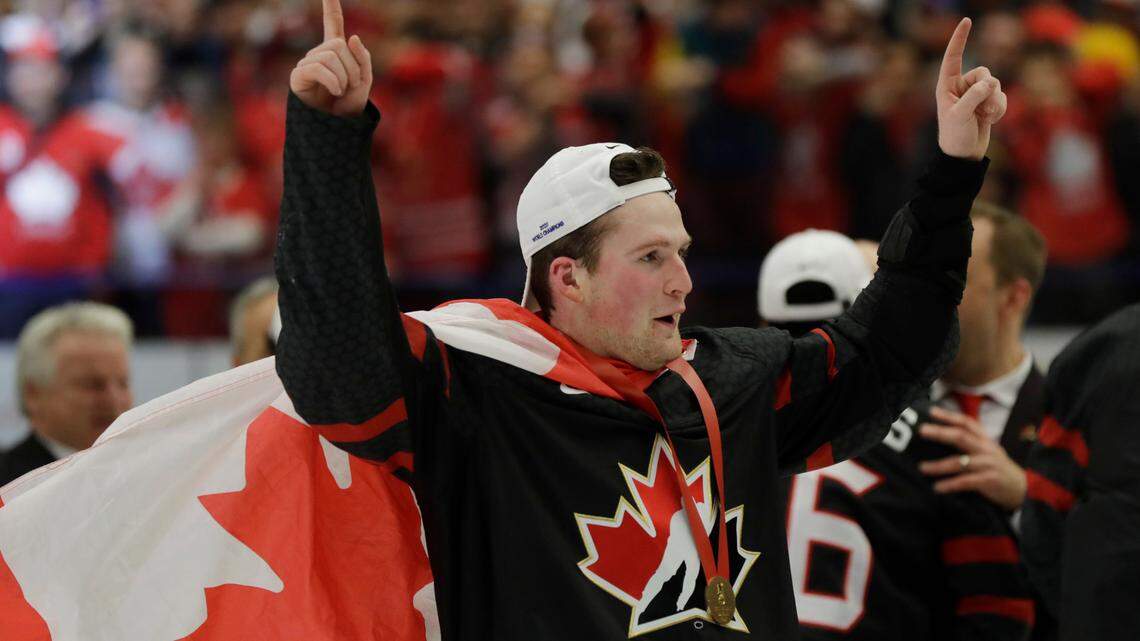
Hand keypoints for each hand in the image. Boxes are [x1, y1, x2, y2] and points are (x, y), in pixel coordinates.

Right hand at [289, 0, 372, 116]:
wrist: (338, 128)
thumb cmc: (350, 105)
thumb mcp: (365, 80)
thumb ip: (362, 58)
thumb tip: (351, 37)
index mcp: (336, 52)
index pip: (333, 24)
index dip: (331, 7)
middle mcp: (319, 54)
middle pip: (338, 45)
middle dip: (352, 67)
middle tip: (352, 86)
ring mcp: (307, 64)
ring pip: (329, 56)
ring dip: (344, 77)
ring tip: (342, 92)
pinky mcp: (298, 76)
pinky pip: (317, 68)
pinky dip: (332, 81)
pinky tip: (336, 92)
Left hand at [918, 406, 1026, 510]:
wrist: (1026, 491)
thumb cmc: (1001, 471)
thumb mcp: (989, 453)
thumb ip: (972, 445)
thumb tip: (943, 437)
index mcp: (986, 441)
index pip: (967, 423)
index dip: (950, 416)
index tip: (932, 411)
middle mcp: (987, 449)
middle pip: (961, 436)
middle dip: (940, 432)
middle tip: (922, 430)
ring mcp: (989, 465)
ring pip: (959, 462)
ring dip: (938, 465)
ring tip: (922, 467)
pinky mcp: (990, 481)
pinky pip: (965, 482)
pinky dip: (950, 485)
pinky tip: (937, 487)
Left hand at [935, 18, 1007, 159]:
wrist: (964, 155)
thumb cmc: (955, 136)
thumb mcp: (961, 115)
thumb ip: (974, 96)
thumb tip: (990, 82)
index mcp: (947, 85)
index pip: (953, 57)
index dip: (960, 38)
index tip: (966, 20)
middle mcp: (961, 86)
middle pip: (984, 72)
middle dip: (988, 88)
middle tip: (982, 107)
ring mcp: (975, 94)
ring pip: (996, 84)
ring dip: (995, 101)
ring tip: (985, 116)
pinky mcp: (987, 103)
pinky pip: (1002, 96)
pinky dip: (1000, 108)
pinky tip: (990, 120)